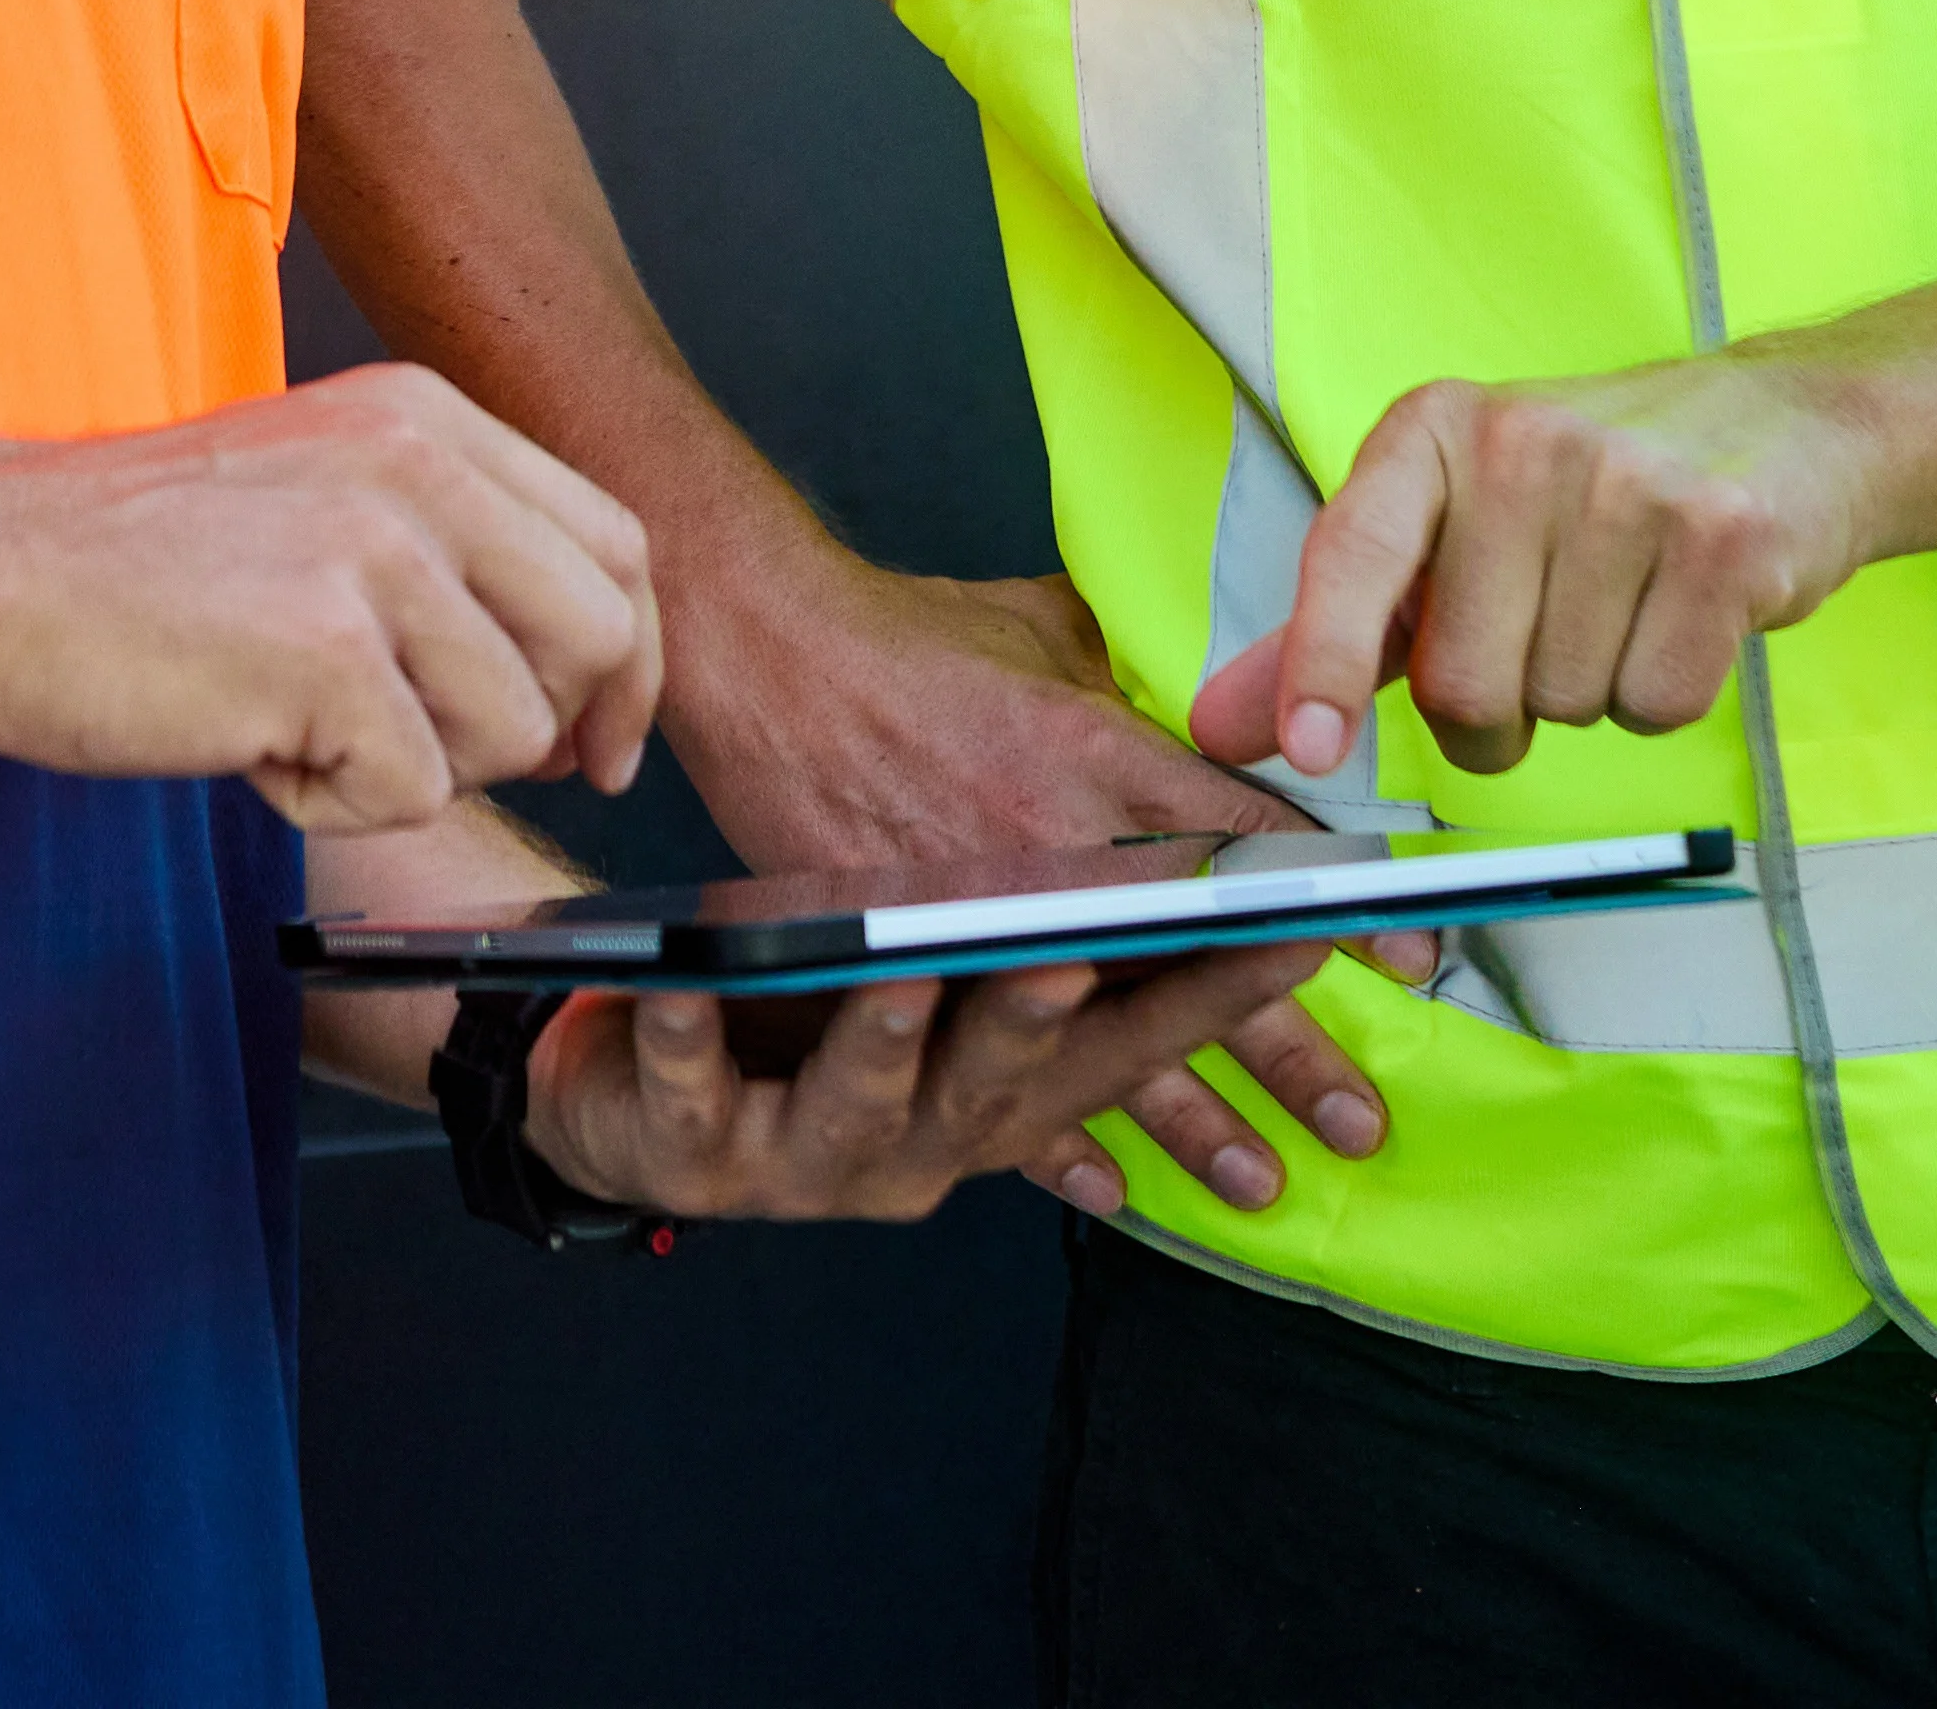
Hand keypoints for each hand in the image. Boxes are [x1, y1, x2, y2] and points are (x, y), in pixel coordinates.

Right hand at [0, 365, 657, 831]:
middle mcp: (419, 466)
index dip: (627, 664)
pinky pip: (411, 788)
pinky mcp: (326, 649)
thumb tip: (581, 701)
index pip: (615, 544)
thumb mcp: (312, 495)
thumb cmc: (124, 561)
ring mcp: (376, 553)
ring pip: (512, 730)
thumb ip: (445, 553)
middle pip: (599, 637)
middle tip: (426, 751)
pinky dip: (328, 801)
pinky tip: (244, 742)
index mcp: (424, 417)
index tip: (599, 741)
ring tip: (286, 716)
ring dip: (407, 765)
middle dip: (541, 729)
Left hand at [509, 946, 1339, 1227]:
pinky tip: (681, 989)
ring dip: (887, 1039)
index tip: (1309, 940)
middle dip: (1048, 1020)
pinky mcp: (694, 1147)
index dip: (1223, 996)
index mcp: (1004, 1083)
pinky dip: (689, 1040)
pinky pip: (691, 1091)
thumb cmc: (810, 996)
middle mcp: (931, 1143)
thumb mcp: (956, 958)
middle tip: (1078, 963)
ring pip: (862, 1098)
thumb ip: (1064, 897)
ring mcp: (815, 1159)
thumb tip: (1196, 777)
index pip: (1133, 1039)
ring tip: (899, 977)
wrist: (628, 1104)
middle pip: (1014, 1081)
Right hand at [680, 554, 1400, 1215]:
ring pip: (1110, 1041)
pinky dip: (1050, 1138)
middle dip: (1291, 1055)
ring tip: (1263, 1185)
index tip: (1414, 963)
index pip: (1254, 848)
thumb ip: (1141, 680)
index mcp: (1104, 759)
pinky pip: (988, 1064)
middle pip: (1201, 971)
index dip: (1341, 909)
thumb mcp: (1050, 627)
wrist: (762, 658)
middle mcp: (1061, 851)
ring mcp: (989, 920)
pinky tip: (1111, 1190)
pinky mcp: (916, 961)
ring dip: (1194, 1124)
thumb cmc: (909, 637)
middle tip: (1364, 1121)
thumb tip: (1222, 701)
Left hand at [1184, 355, 1887, 783]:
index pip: (1351, 554)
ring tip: (1622, 607)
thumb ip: (1332, 633)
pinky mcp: (1725, 537)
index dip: (1320, 661)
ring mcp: (1629, 484)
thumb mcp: (1449, 528)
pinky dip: (1664, 695)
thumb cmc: (1594, 488)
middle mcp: (1520, 442)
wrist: (1791, 423)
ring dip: (1587, 696)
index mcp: (1428, 432)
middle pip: (1464, 682)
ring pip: (1565, 704)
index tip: (1305, 750)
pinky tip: (1680, 617)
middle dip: (1495, 716)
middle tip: (1537, 650)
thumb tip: (1219, 728)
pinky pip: (1657, 705)